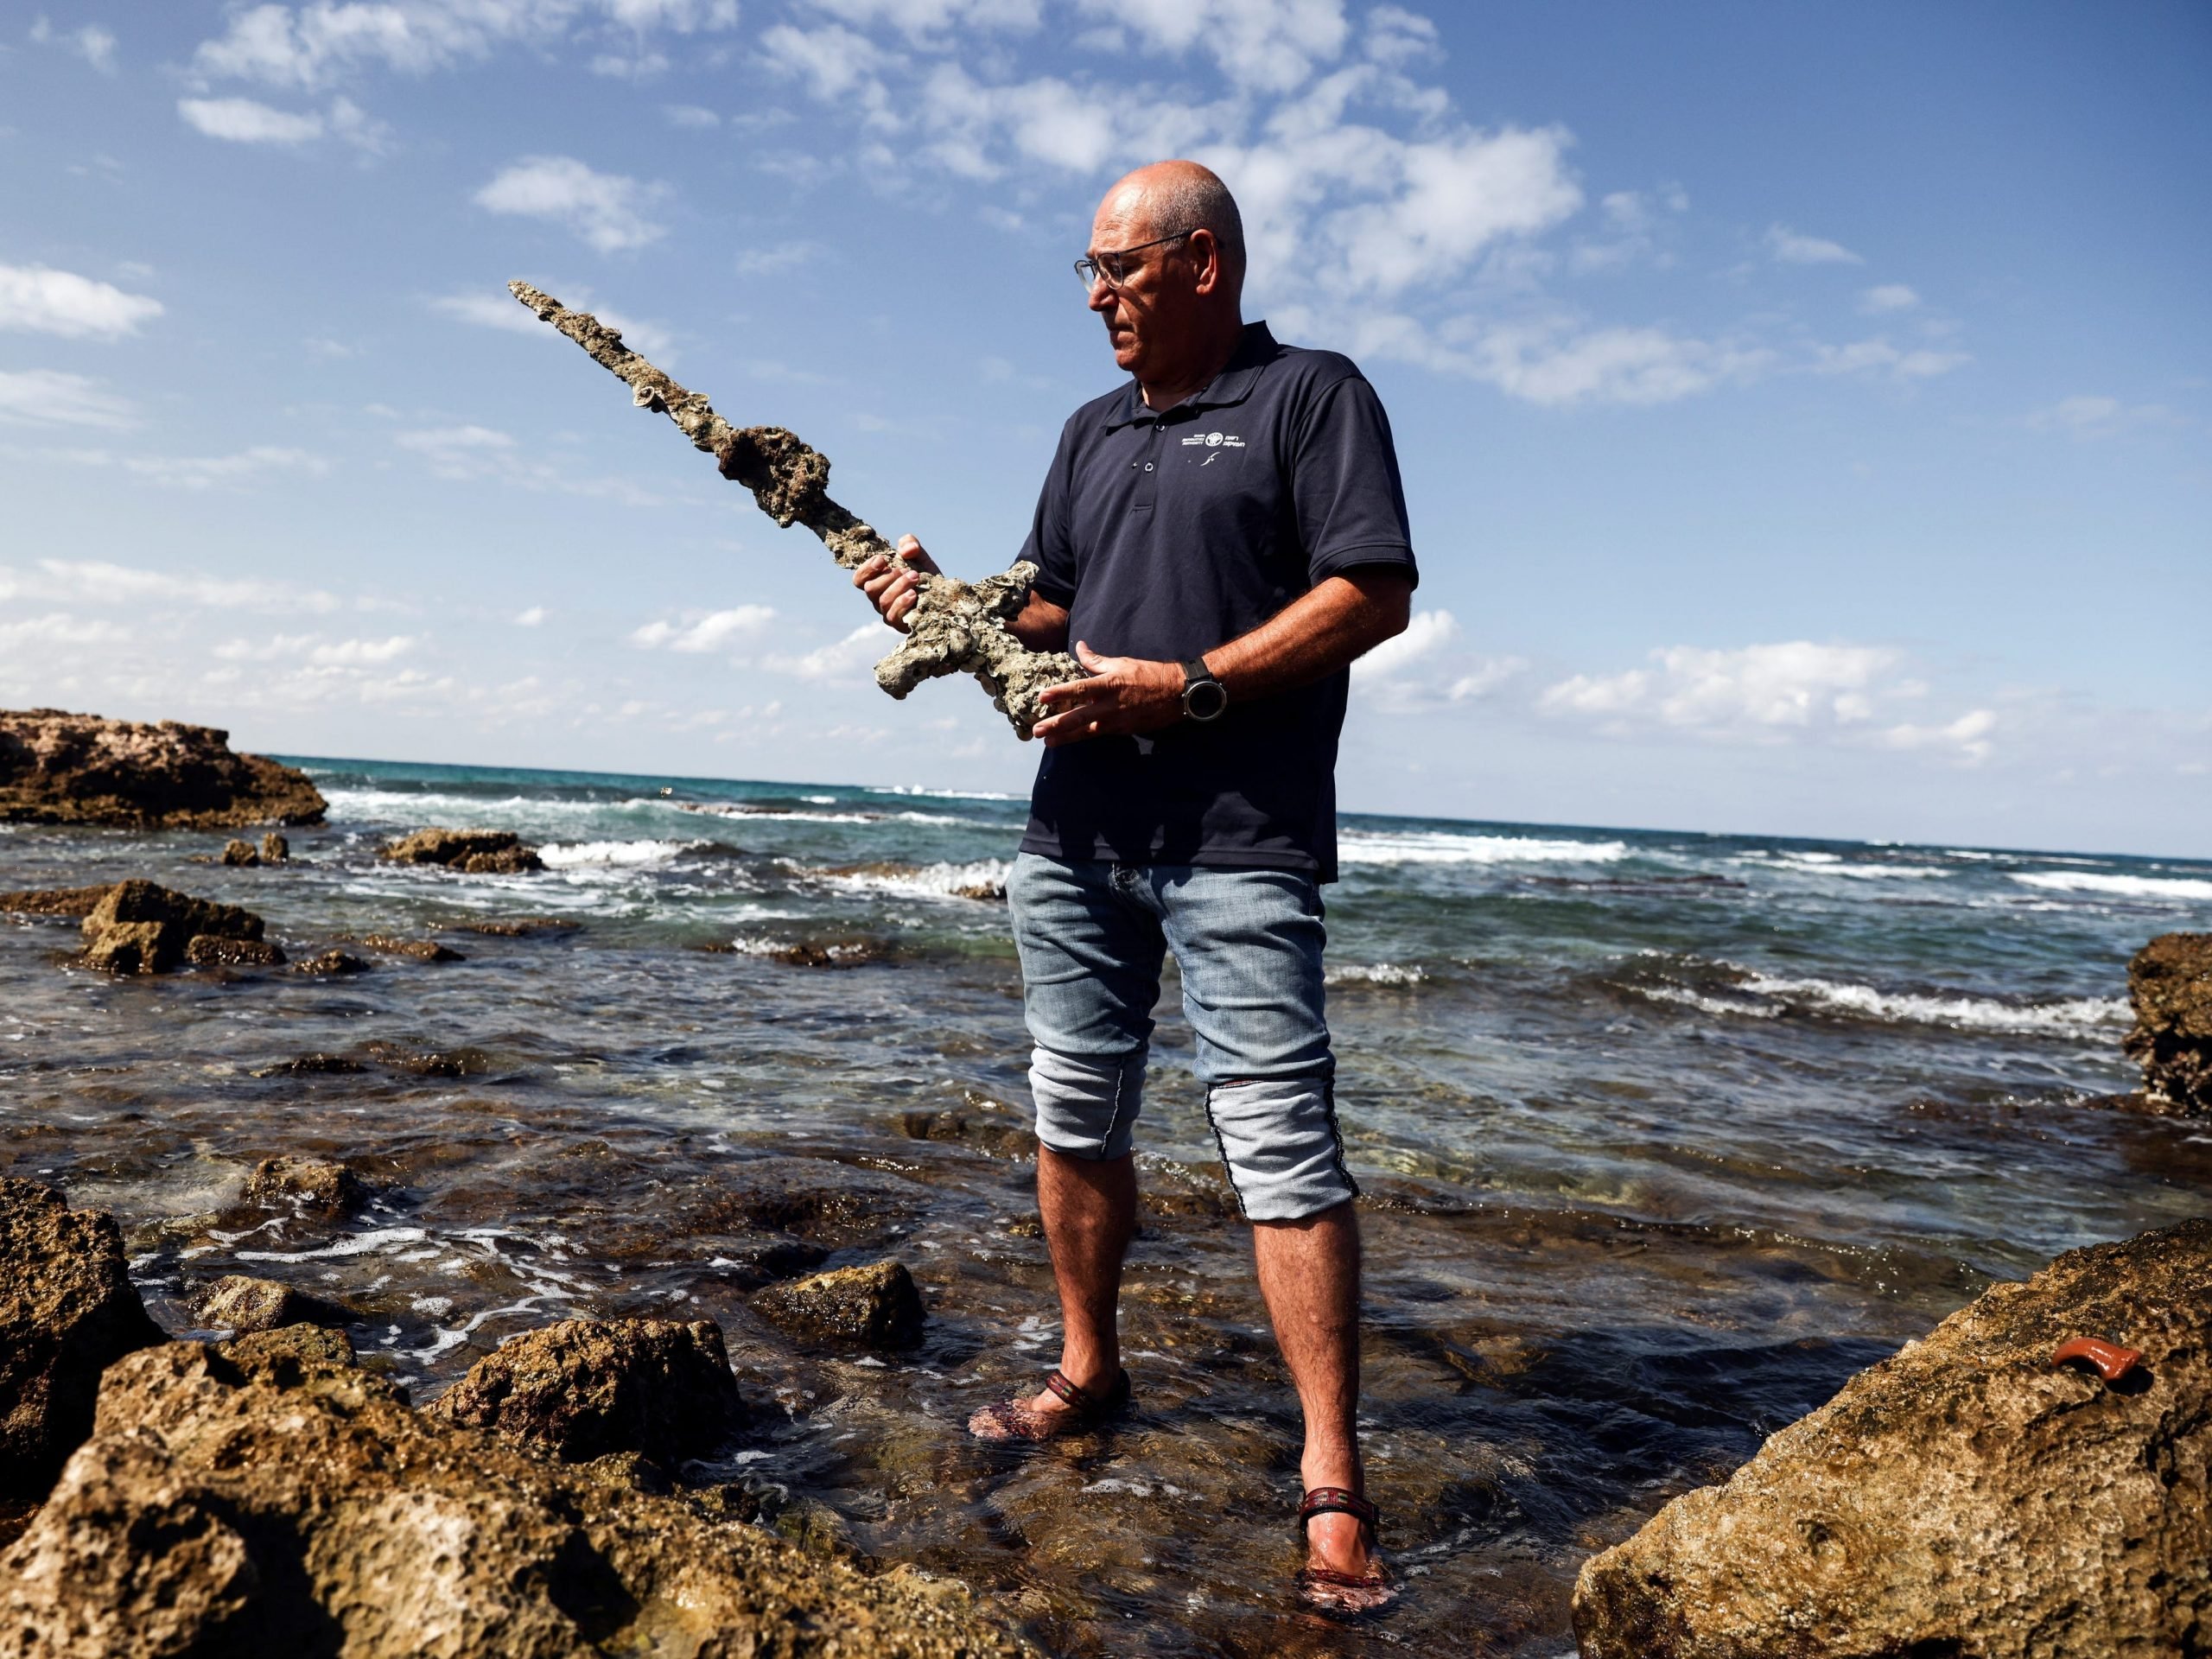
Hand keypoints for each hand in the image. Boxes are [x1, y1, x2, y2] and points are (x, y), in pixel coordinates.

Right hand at [853, 535, 940, 632]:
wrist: (945, 599)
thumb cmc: (927, 577)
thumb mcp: (919, 556)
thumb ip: (910, 544)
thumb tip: (906, 550)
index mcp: (878, 581)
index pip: (859, 579)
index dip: (866, 569)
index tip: (882, 560)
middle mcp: (879, 598)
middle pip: (870, 589)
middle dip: (889, 576)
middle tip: (907, 570)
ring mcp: (888, 613)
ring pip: (883, 600)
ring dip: (899, 586)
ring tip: (915, 577)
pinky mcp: (900, 624)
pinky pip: (893, 616)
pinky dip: (902, 603)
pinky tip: (914, 594)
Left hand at [1032, 641, 1185, 746]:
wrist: (1176, 694)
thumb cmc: (1149, 675)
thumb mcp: (1122, 663)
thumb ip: (1096, 660)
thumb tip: (1080, 647)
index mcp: (1109, 685)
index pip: (1079, 690)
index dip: (1060, 693)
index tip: (1041, 697)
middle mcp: (1110, 706)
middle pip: (1078, 717)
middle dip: (1057, 725)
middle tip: (1037, 731)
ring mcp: (1116, 721)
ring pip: (1087, 731)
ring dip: (1066, 737)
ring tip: (1049, 742)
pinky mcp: (1122, 731)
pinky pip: (1099, 734)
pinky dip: (1084, 737)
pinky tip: (1071, 740)